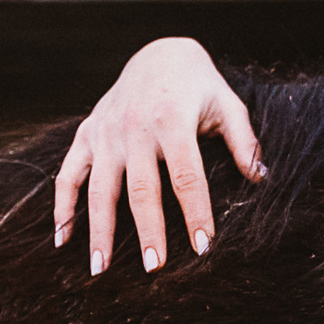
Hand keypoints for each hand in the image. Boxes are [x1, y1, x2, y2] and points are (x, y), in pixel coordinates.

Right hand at [53, 37, 266, 275]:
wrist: (157, 54)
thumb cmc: (198, 85)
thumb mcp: (227, 103)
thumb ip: (243, 141)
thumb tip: (261, 179)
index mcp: (171, 120)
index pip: (186, 176)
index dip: (195, 213)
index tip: (203, 247)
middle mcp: (134, 128)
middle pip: (140, 189)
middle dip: (148, 231)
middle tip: (155, 269)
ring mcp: (106, 133)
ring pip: (99, 189)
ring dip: (99, 231)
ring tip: (102, 269)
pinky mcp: (86, 135)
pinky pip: (68, 175)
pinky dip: (62, 207)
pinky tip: (63, 241)